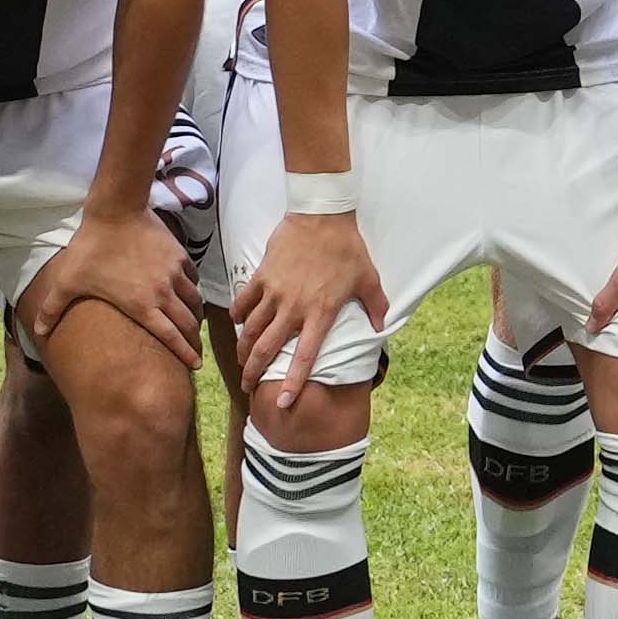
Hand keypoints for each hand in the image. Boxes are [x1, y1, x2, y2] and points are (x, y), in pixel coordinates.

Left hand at [15, 203, 199, 364]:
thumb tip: (39, 331)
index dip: (184, 353)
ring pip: (194, 302)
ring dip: (195, 316)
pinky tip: (189, 292)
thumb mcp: (68, 281)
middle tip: (196, 353)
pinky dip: (193, 290)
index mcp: (141, 305)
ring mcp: (175, 274)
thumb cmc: (91, 248)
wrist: (116, 211)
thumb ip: (53, 308)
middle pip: (188, 323)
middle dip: (194, 342)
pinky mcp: (180, 256)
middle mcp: (164, 293)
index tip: (195, 366)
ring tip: (193, 324)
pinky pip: (193, 279)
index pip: (170, 336)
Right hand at [232, 208, 392, 403]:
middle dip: (254, 373)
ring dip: (243, 350)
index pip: (304, 356)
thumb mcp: (369, 279)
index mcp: (321, 313)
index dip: (294, 382)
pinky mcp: (261, 275)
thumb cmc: (347, 248)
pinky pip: (243, 302)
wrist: (322, 215)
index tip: (283, 403)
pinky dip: (237, 316)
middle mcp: (294, 307)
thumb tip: (381, 327)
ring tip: (241, 363)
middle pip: (267, 349)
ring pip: (250, 329)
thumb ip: (376, 306)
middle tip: (249, 388)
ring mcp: (275, 292)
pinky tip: (236, 324)